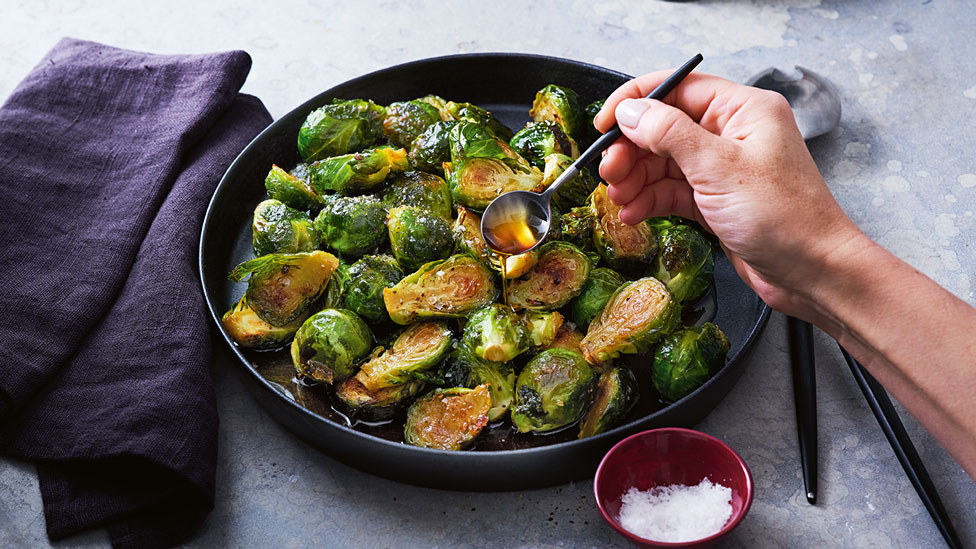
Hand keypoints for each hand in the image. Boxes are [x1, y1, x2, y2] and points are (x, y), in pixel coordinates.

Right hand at [595, 71, 864, 319]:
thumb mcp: (719, 169)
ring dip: (636, 178)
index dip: (636, 103)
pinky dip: (650, 199)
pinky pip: (673, 190)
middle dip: (632, 150)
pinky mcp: (716, 200)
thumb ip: (670, 134)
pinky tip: (634, 212)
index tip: (604, 124)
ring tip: (619, 198)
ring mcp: (724, 168)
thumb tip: (631, 111)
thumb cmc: (785, 218)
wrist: (814, 273)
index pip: (678, 88)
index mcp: (743, 110)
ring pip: (664, 162)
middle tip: (608, 172)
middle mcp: (733, 133)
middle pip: (665, 128)